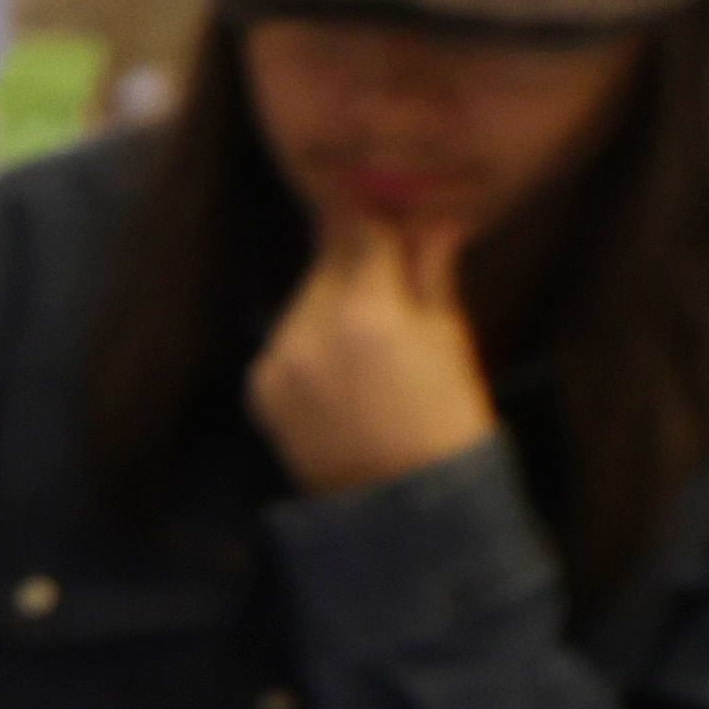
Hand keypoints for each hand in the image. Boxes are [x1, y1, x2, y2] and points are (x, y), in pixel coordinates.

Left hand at [251, 217, 497, 492]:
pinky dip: (308, 341)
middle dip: (353, 256)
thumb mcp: (450, 334)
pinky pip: (284, 342)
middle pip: (326, 261)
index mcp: (367, 310)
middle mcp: (308, 328)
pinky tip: (341, 367)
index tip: (384, 205)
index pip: (360, 229)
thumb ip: (429, 269)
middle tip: (382, 262)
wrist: (403, 503)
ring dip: (330, 299)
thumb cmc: (447, 415)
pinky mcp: (258, 388)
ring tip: (368, 331)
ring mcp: (277, 360)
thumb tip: (428, 215)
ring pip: (302, 300)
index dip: (375, 213)